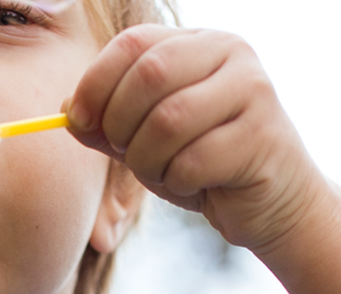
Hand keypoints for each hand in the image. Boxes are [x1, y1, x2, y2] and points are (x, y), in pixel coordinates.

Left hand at [67, 26, 328, 254]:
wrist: (273, 204)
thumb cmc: (206, 167)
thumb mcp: (148, 141)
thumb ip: (109, 123)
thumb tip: (67, 110)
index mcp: (199, 42)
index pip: (134, 44)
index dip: (96, 82)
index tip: (78, 119)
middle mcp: (230, 52)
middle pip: (149, 76)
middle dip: (121, 125)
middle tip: (126, 153)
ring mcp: (251, 90)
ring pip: (168, 121)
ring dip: (149, 161)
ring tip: (163, 173)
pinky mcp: (262, 136)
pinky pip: (193, 161)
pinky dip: (178, 182)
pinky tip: (195, 185)